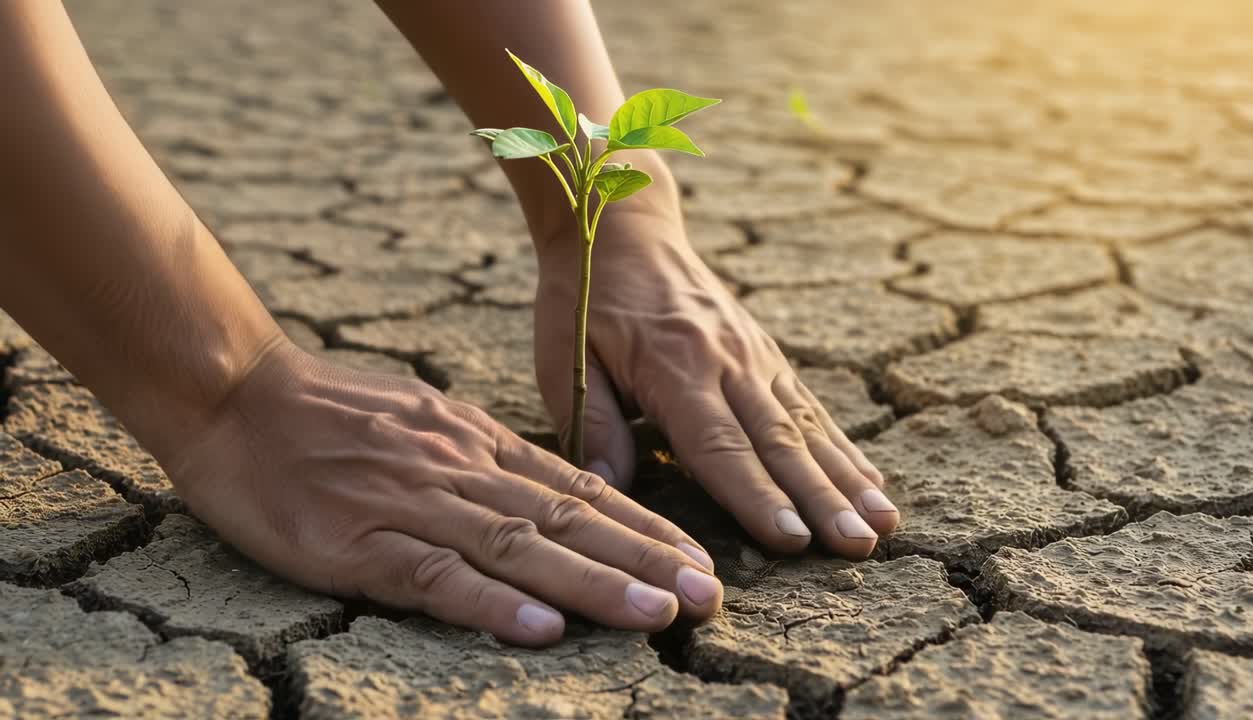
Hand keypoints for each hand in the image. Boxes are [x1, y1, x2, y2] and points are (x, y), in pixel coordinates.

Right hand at [156, 340, 722, 646]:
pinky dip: (491, 605)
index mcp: (477, 445)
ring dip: (594, 584)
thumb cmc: (330, 411)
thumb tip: (548, 492)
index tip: (698, 559)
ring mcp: (411, 505)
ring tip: (657, 614)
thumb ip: (484, 458)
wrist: (236, 392)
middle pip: (567, 522)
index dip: (644, 528)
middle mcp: (459, 471)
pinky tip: (541, 630)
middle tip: (709, 597)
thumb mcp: (425, 419)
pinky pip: (434, 578)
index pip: (578, 491)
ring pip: (519, 549)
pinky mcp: (357, 543)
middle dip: (644, 561)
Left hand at [533, 208, 899, 557]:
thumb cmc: (584, 298)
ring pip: (807, 426)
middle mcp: (727, 363)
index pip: (720, 445)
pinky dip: (844, 447)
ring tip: (884, 522)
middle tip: (858, 545)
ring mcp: (754, 356)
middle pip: (779, 442)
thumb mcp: (566, 356)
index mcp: (674, 369)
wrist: (622, 224)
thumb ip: (592, 424)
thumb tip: (610, 491)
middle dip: (822, 499)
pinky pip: (811, 406)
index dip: (756, 495)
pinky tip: (873, 481)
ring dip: (848, 478)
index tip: (793, 539)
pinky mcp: (767, 354)